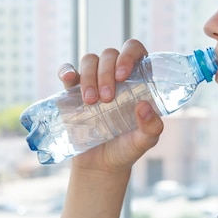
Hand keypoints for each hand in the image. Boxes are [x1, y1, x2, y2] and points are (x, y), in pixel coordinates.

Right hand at [58, 39, 163, 172]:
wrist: (100, 166)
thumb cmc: (127, 148)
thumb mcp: (145, 140)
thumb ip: (151, 126)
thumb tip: (144, 105)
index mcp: (137, 80)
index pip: (135, 51)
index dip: (128, 55)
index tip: (122, 74)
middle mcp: (115, 76)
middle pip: (110, 54)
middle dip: (106, 72)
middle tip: (107, 98)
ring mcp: (94, 82)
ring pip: (90, 60)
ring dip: (89, 76)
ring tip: (91, 102)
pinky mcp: (74, 92)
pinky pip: (68, 72)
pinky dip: (66, 70)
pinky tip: (69, 78)